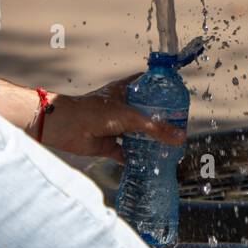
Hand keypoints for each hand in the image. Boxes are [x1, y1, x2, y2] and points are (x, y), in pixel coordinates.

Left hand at [41, 74, 184, 161]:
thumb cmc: (95, 112)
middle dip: (159, 120)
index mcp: (124, 90)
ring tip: (169, 146)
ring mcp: (114, 126)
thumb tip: (180, 137)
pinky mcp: (108, 144)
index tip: (177, 96)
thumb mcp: (130, 117)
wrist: (67, 128)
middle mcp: (120, 107)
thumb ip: (155, 128)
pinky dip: (136, 158)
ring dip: (148, 140)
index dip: (161, 89)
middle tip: (178, 127)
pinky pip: (126, 152)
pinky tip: (151, 162)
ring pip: (136, 133)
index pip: (146, 85)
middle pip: (144, 113)